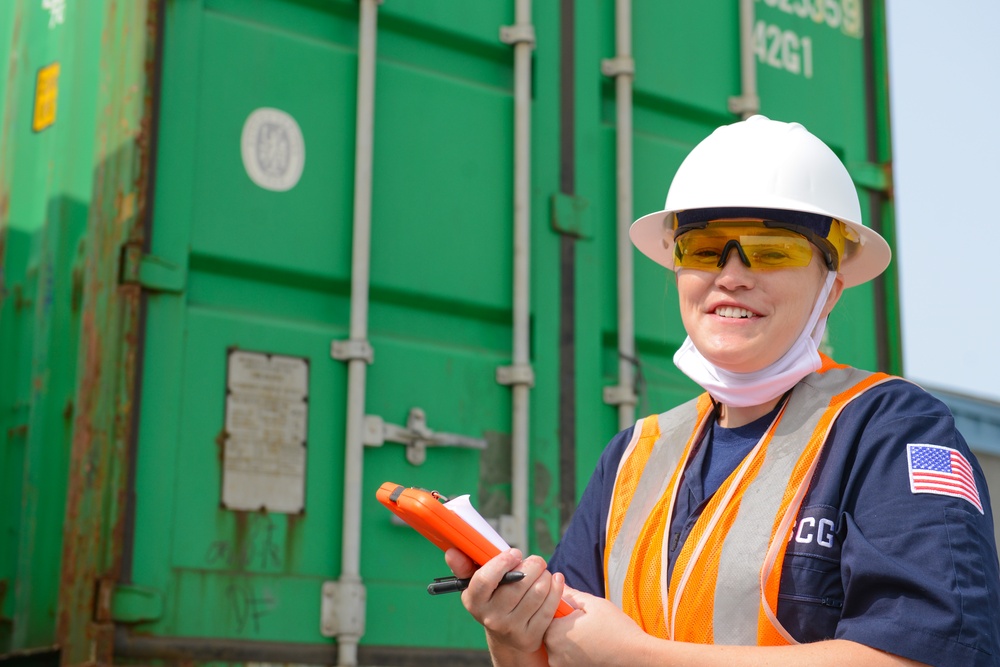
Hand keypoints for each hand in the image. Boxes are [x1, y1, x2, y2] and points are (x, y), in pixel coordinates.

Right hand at [444, 548, 564, 653]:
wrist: (505, 636)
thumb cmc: (491, 599)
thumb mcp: (475, 584)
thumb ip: (464, 566)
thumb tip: (451, 551)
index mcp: (474, 601)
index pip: (485, 579)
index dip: (502, 562)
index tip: (515, 553)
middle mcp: (491, 617)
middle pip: (517, 584)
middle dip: (532, 565)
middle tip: (536, 560)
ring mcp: (511, 629)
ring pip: (536, 593)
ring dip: (545, 576)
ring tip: (543, 571)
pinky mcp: (530, 636)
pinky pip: (548, 607)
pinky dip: (555, 589)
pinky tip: (554, 581)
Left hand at [543, 586, 652, 666]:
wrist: (636, 658)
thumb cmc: (617, 630)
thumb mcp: (594, 605)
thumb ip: (571, 595)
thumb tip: (556, 583)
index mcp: (555, 633)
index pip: (546, 614)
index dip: (561, 610)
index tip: (577, 612)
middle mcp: (553, 654)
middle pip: (550, 632)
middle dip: (564, 625)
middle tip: (586, 625)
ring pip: (558, 646)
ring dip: (569, 640)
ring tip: (590, 637)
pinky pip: (565, 658)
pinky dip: (575, 653)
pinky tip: (591, 649)